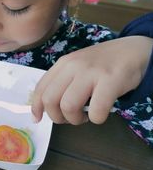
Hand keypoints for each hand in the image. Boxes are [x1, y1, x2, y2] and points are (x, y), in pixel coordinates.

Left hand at [32, 36, 151, 124]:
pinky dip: (97, 119)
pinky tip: (100, 113)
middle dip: (56, 117)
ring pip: (68, 106)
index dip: (36, 107)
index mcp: (62, 64)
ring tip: (85, 116)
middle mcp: (73, 66)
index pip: (40, 88)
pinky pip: (96, 111)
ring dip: (75, 119)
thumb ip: (62, 82)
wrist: (132, 50)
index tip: (37, 118)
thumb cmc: (102, 63)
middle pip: (50, 99)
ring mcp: (91, 72)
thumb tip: (46, 106)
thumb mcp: (77, 66)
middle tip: (70, 118)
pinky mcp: (110, 81)